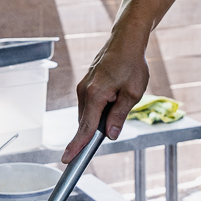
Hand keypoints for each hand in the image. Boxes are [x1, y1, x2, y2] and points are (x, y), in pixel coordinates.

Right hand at [61, 31, 149, 163]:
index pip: (85, 127)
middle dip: (94, 132)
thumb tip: (111, 135)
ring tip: (120, 102)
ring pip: (88, 114)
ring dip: (99, 119)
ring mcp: (83, 87)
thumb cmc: (131, 64)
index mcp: (95, 95)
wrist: (126, 41)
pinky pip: (89, 105)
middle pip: (86, 123)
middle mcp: (84, 91)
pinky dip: (98, 110)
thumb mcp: (132, 93)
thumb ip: (120, 116)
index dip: (77, 146)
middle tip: (111, 131)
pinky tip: (114, 100)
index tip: (67, 160)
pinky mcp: (86, 85)